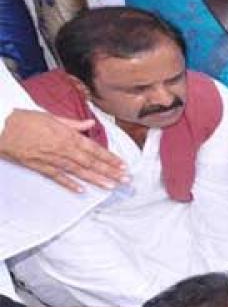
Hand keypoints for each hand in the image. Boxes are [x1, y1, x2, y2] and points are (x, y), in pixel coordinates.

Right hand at [0, 110, 126, 191]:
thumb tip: (89, 124)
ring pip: (78, 171)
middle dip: (109, 171)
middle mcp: (62, 148)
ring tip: (111, 186)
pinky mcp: (38, 166)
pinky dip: (69, 184)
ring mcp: (50, 159)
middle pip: (90, 162)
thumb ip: (72, 123)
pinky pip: (57, 177)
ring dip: (96, 179)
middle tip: (125, 180)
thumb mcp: (50, 116)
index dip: (110, 158)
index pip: (94, 149)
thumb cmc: (23, 119)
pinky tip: (82, 190)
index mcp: (67, 135)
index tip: (122, 165)